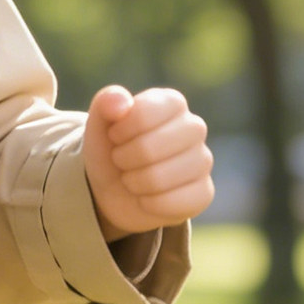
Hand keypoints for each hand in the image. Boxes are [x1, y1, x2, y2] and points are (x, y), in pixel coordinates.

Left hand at [83, 86, 214, 240]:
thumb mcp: (99, 122)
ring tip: (132, 176)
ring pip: (158, 179)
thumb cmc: (111, 147)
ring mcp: (203, 161)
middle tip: (121, 158)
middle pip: (149, 148)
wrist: (114, 186)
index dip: (120, 130)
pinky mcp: (204, 193)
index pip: (145, 113)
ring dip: (132, 182)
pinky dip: (147, 203)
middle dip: (123, 158)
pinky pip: (171, 203)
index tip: (115, 135)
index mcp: (172, 102)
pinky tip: (147, 196)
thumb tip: (121, 100)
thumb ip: (106, 103)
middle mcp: (194, 128)